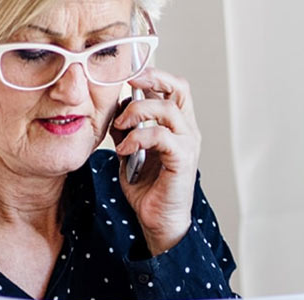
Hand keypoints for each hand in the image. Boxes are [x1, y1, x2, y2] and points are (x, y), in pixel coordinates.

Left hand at [111, 67, 200, 255]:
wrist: (157, 220)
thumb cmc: (147, 188)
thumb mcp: (130, 152)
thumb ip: (126, 131)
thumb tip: (115, 112)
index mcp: (177, 125)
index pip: (174, 87)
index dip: (154, 75)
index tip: (128, 75)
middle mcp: (187, 130)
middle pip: (179, 88)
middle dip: (152, 78)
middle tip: (129, 82)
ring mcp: (187, 144)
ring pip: (168, 109)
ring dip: (137, 112)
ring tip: (120, 127)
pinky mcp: (182, 160)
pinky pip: (162, 136)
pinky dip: (138, 137)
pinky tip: (124, 149)